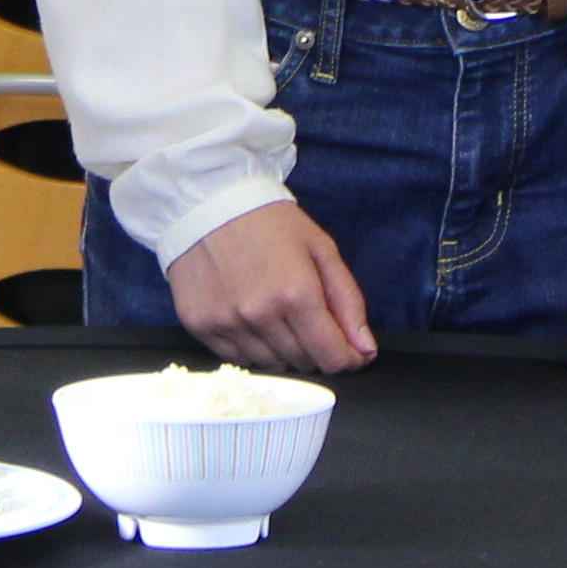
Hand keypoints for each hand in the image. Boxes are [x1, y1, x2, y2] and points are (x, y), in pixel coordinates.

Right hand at [167, 201, 376, 375]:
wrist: (209, 202)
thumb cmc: (269, 222)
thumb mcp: (321, 249)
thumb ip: (348, 302)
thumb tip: (366, 350)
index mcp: (296, 293)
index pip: (331, 357)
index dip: (347, 358)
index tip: (349, 352)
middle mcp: (260, 314)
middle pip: (303, 363)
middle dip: (315, 348)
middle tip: (308, 318)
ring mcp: (227, 323)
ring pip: (272, 365)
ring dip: (283, 350)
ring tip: (277, 313)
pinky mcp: (201, 326)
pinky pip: (238, 359)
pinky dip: (252, 347)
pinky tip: (251, 318)